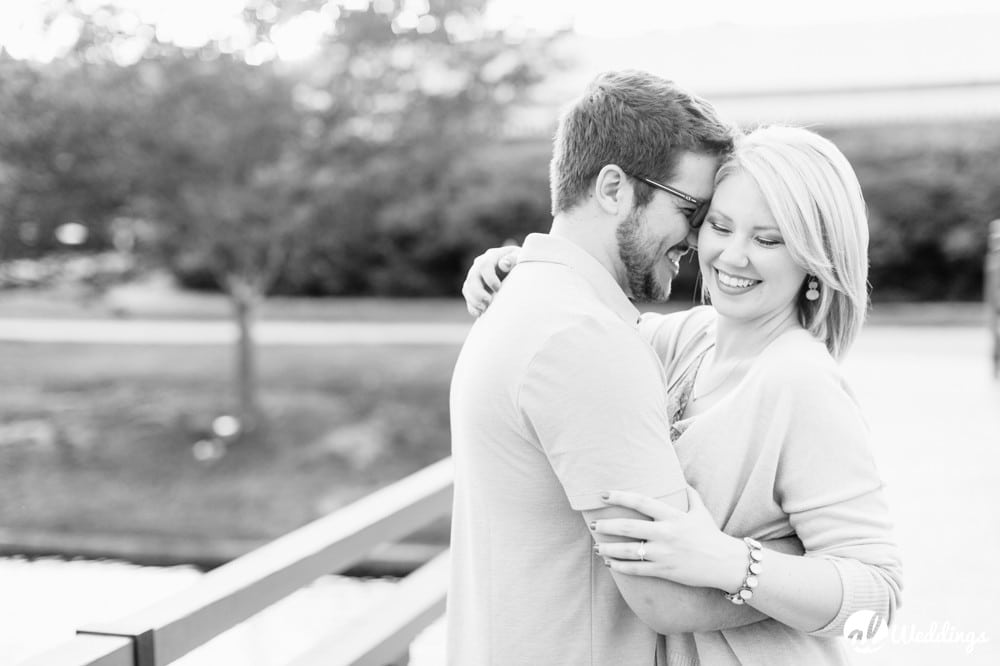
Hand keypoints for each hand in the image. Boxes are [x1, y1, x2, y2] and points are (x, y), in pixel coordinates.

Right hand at [460, 245, 520, 315]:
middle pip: (472, 278)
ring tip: (484, 308)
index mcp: (491, 256)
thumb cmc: (519, 263)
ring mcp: (475, 276)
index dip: (489, 278)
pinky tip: (479, 313)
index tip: (498, 288)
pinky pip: (468, 297)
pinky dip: (472, 306)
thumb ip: (513, 259)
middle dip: (478, 292)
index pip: (484, 265)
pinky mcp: (473, 288)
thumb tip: (504, 264)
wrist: (516, 269)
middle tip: (488, 302)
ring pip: (467, 288)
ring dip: (474, 300)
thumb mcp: (519, 258)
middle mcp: (479, 265)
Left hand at [593, 487, 746, 591]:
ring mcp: (663, 554)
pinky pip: (637, 570)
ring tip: (596, 546)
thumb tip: (681, 480)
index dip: (620, 496)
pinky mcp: (664, 571)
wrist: (725, 564)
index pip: (641, 501)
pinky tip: (609, 563)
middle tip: (593, 525)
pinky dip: (620, 567)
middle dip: (607, 526)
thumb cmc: (711, 535)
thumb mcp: (700, 511)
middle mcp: (666, 533)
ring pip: (628, 551)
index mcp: (672, 516)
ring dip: (608, 548)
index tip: (604, 495)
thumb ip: (690, 494)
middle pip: (628, 527)